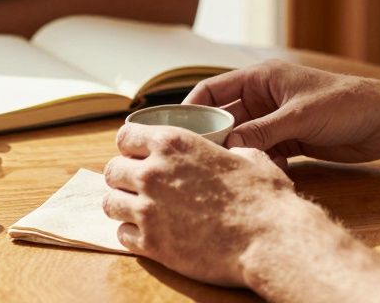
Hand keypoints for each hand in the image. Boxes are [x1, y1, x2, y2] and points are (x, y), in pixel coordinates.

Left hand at [102, 124, 336, 286]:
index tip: (138, 155)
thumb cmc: (264, 197)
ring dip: (123, 205)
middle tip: (138, 186)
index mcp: (174, 144)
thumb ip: (229, 150)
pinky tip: (148, 234)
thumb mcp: (249, 157)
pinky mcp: (152, 244)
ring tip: (139, 211)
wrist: (269, 239)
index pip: (126, 135)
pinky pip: (122, 235)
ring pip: (110, 203)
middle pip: (112, 170)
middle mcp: (153, 173)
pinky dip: (132, 234)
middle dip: (123, 177)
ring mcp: (148, 210)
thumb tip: (233, 150)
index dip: (131, 145)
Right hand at [186, 60, 379, 165]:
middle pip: (226, 117)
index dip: (192, 107)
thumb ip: (261, 132)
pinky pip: (264, 153)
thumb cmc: (345, 104)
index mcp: (262, 78)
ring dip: (237, 154)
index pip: (214, 89)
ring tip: (222, 174)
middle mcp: (265, 98)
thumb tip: (227, 145)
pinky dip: (258, 164)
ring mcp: (278, 120)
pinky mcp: (291, 140)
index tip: (176, 130)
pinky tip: (254, 177)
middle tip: (197, 161)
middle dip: (214, 137)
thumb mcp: (298, 117)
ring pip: (244, 138)